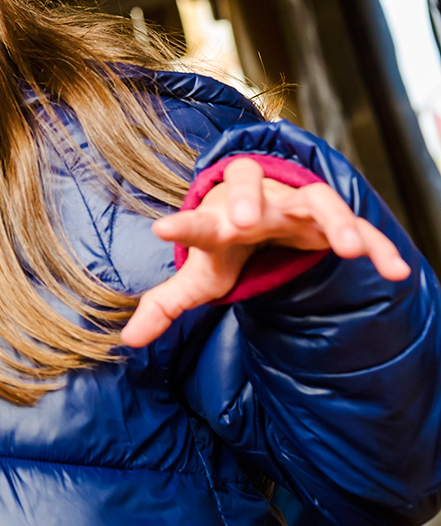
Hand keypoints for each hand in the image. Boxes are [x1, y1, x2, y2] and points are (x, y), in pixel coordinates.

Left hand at [121, 157, 409, 346]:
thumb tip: (128, 341)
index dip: (181, 226)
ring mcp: (298, 208)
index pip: (196, 222)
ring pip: (317, 202)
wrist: (263, 212)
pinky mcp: (332, 222)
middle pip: (250, 184)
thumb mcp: (200, 277)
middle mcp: (257, 204)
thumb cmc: (228, 244)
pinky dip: (380, 247)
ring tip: (349, 249)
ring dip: (335, 221)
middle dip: (249, 198)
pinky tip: (397, 273)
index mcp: (219, 220)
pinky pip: (363, 230)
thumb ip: (165, 304)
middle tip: (248, 220)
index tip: (160, 228)